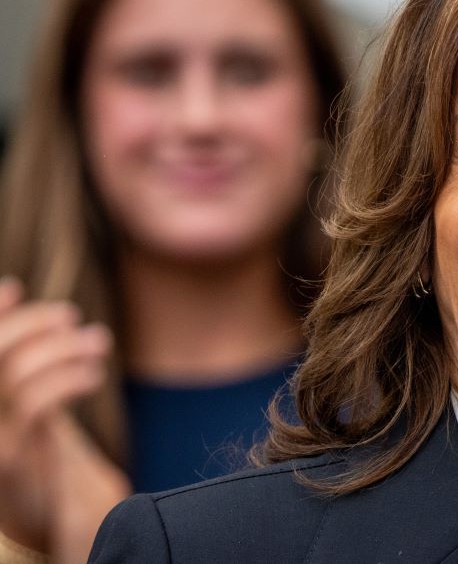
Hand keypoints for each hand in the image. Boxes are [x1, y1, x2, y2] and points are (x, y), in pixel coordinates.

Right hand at [0, 277, 126, 559]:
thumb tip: (9, 288)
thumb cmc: (25, 444)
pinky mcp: (7, 456)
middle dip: (32, 323)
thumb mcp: (20, 394)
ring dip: (65, 346)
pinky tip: (94, 374)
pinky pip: (37, 401)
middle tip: (71, 317)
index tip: (12, 288)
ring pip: (17, 369)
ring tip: (98, 343)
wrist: (30, 518)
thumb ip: (14, 350)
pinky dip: (71, 375)